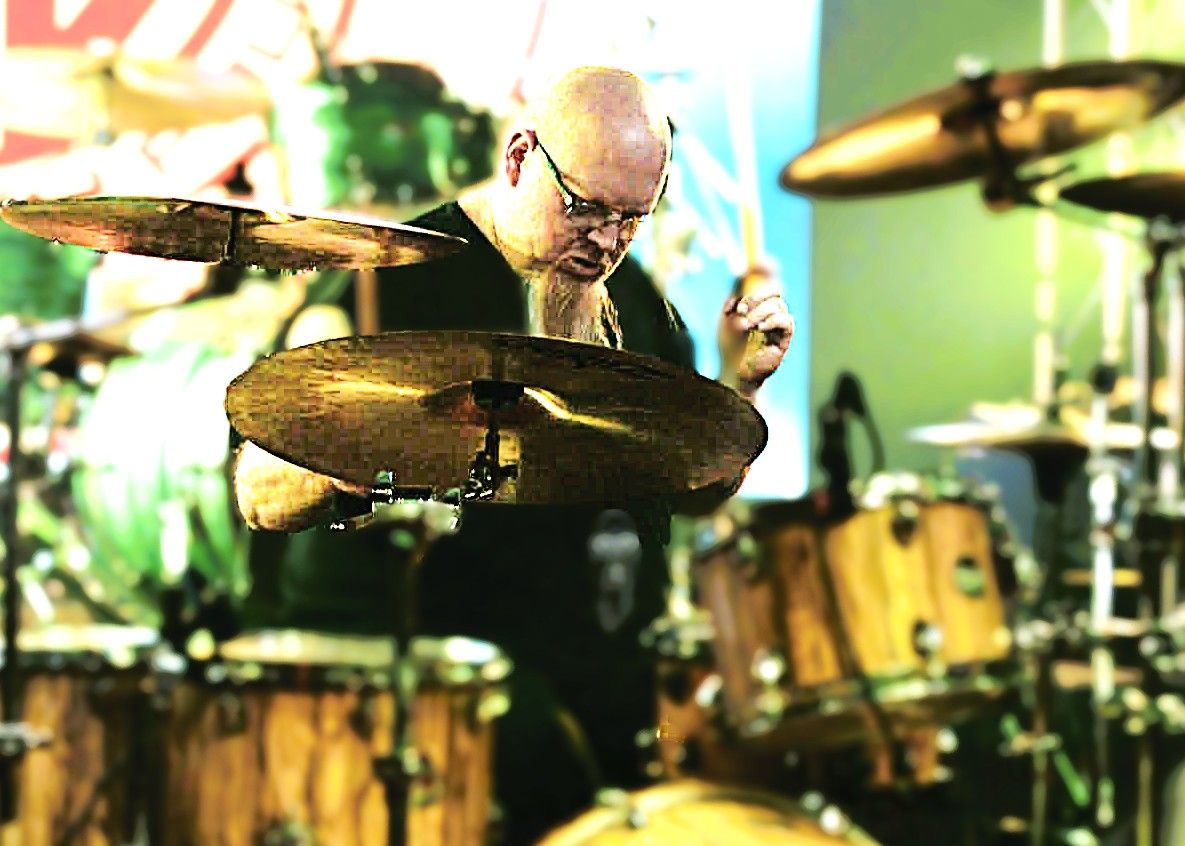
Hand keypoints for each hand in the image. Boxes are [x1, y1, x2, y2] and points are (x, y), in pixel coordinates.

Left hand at [717, 267, 793, 397]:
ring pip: (778, 305)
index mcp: (758, 302)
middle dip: (758, 295)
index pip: (768, 278)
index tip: (759, 262)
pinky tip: (760, 328)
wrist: (731, 370)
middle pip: (774, 289)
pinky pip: (787, 321)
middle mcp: (770, 310)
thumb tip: (744, 270)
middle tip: (741, 308)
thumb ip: (736, 292)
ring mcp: (778, 324)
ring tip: (744, 326)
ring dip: (759, 312)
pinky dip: (773, 320)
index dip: (767, 267)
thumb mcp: (727, 313)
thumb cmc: (728, 343)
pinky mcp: (785, 338)